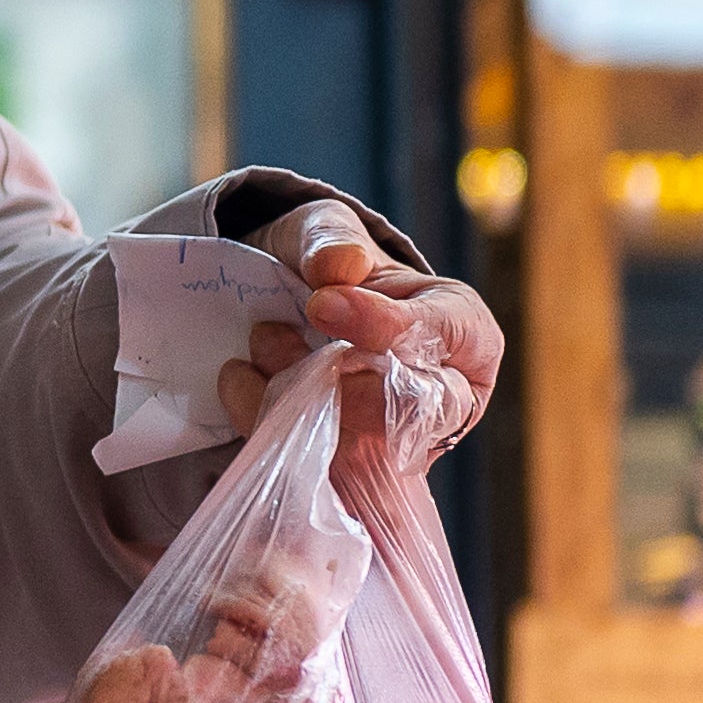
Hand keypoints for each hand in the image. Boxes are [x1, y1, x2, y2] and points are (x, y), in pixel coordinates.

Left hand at [219, 196, 502, 455]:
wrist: (289, 308)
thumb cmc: (332, 268)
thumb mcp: (329, 233)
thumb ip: (333, 242)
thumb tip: (338, 266)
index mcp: (464, 330)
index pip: (442, 336)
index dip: (381, 325)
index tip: (320, 304)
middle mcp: (447, 397)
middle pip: (410, 412)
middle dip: (335, 380)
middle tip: (272, 335)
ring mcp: (400, 441)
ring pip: (358, 448)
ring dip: (294, 400)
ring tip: (258, 347)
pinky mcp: (351, 469)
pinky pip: (315, 468)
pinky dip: (267, 423)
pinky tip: (238, 382)